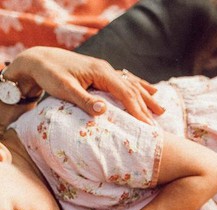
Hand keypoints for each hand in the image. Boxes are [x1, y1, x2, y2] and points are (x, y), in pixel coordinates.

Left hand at [3, 47, 163, 122]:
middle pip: (132, 90)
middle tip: (157, 126)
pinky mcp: (102, 73)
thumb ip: (84, 100)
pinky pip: (126, 80)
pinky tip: (150, 90)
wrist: (39, 60)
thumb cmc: (50, 75)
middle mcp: (106, 69)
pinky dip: (139, 87)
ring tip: (161, 110)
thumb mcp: (65, 89)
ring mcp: (105, 70)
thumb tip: (104, 111)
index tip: (148, 127)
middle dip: (146, 108)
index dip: (138, 111)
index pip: (125, 93)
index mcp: (100, 72)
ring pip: (132, 84)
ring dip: (147, 98)